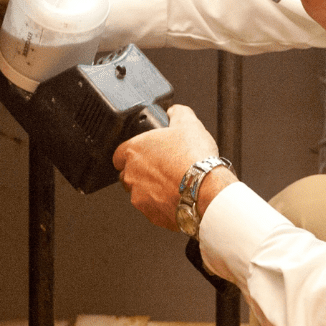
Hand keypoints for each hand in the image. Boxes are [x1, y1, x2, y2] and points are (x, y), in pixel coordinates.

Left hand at [112, 105, 228, 231]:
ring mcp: (139, 196)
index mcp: (134, 151)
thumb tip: (174, 111)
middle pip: (128, 174)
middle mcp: (131, 174)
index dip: (133, 153)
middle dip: (142, 172)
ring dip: (151, 189)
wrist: (206, 190)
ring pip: (139, 193)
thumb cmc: (195, 159)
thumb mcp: (189, 123)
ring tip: (173, 183)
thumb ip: (177, 113)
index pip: (119, 153)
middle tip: (162, 169)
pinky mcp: (150, 214)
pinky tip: (178, 197)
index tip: (146, 154)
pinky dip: (161, 204)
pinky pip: (152, 209)